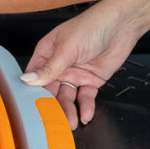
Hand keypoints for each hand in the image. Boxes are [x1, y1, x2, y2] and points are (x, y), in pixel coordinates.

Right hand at [21, 3, 141, 128]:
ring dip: (69, 110)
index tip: (32, 110)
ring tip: (71, 123)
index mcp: (47, 54)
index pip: (35, 78)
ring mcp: (75, 74)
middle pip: (51, 91)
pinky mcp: (91, 80)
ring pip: (67, 97)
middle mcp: (59, 66)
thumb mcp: (67, 48)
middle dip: (52, 107)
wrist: (122, 25)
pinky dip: (86, 106)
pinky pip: (85, 97)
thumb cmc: (92, 26)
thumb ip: (49, 68)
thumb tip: (27, 79)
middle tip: (52, 123)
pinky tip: (86, 114)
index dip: (32, 93)